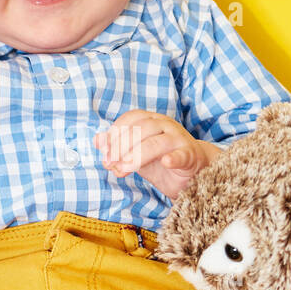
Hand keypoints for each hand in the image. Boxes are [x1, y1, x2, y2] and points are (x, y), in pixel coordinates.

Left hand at [94, 110, 219, 200]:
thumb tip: (97, 141)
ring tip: (125, 169)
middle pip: (142, 129)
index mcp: (151, 120)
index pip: (131, 118)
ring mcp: (179, 139)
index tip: (104, 152)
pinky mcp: (190, 155)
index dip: (115, 134)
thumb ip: (118, 147)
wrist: (193, 171)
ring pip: (157, 142)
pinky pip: (182, 155)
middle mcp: (165, 125)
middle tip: (111, 164)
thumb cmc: (161, 160)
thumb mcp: (135, 154)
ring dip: (137, 155)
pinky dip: (173, 158)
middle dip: (121, 146)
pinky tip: (165, 163)